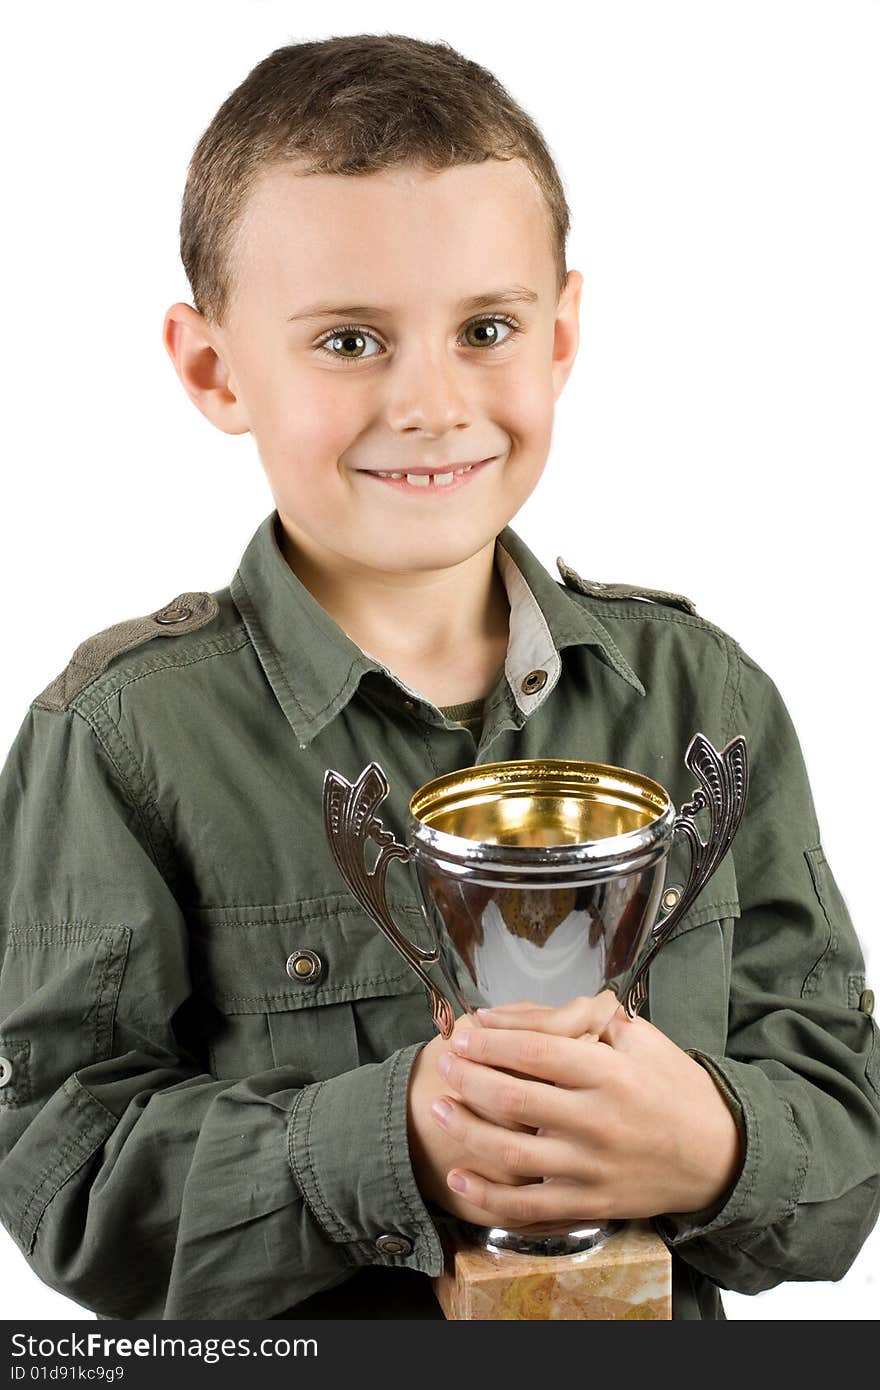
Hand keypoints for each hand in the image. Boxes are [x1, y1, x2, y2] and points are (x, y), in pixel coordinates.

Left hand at [427, 992, 743, 1225]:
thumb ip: (588, 1020)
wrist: (721, 1155)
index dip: (491, 1041)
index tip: (464, 1033)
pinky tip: (459, 1175)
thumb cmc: (676, 1088)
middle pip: (513, 1098)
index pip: (535, 1053)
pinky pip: (529, 1205)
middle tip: (443, 1062)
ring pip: (511, 1153)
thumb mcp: (642, 1039)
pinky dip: (488, 1195)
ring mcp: (591, 1168)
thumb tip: (527, 1011)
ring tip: (438, 1107)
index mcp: (610, 1073)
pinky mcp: (590, 1203)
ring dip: (466, 1129)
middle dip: (467, 1078)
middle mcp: (597, 1121)